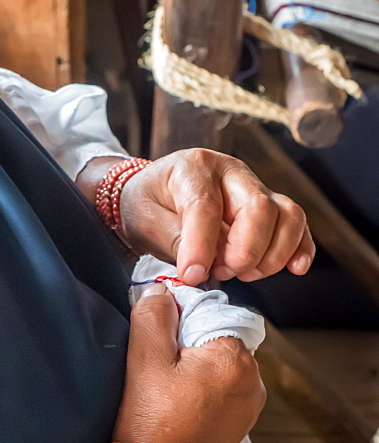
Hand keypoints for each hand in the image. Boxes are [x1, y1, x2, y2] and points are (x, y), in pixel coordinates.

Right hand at [114, 285, 265, 442]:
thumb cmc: (150, 418)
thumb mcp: (144, 356)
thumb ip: (154, 313)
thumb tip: (163, 291)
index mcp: (236, 358)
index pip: (212, 310)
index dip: (182, 315)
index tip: (159, 334)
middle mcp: (254, 380)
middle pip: (218, 335)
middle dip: (189, 339)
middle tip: (160, 362)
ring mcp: (250, 405)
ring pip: (220, 362)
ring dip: (196, 363)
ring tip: (167, 384)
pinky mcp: (240, 423)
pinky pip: (223, 387)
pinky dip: (202, 386)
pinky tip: (177, 400)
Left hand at [118, 149, 314, 284]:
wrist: (154, 195)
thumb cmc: (148, 205)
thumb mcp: (145, 220)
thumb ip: (174, 240)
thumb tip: (202, 266)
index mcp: (193, 167)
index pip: (205, 206)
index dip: (201, 245)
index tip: (193, 275)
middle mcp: (230, 171)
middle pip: (258, 207)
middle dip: (244, 251)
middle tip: (221, 272)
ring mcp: (254, 186)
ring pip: (286, 215)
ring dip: (271, 254)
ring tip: (243, 274)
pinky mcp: (270, 206)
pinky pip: (296, 224)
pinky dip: (299, 248)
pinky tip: (294, 268)